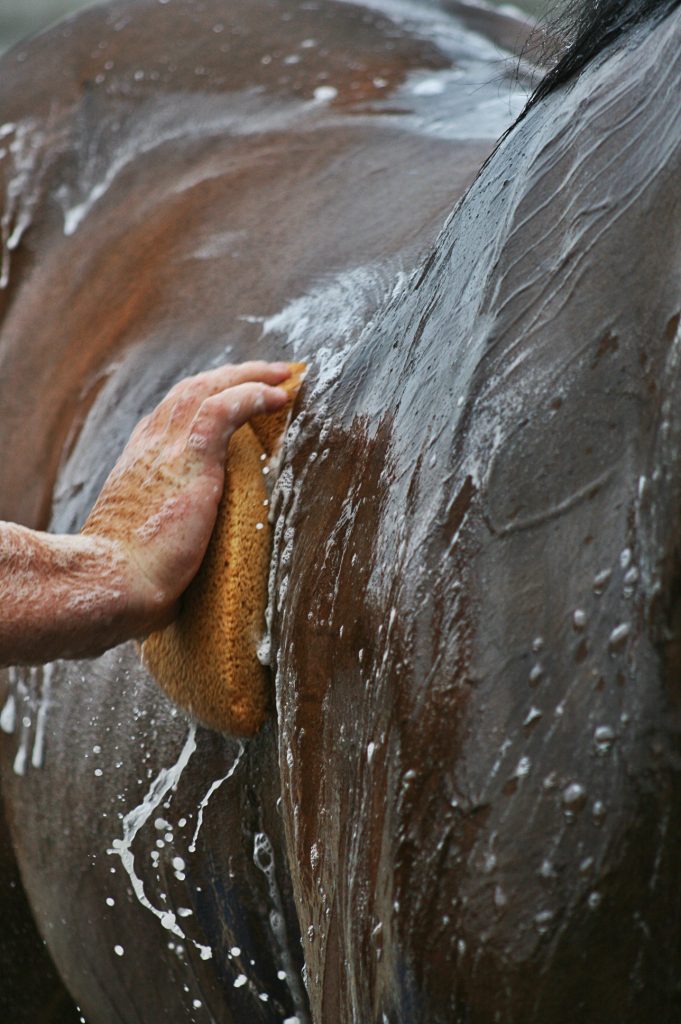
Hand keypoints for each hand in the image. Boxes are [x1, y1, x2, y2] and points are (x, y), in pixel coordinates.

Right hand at [82, 361, 291, 633]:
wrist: (110, 584)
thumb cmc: (125, 584)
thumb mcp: (145, 550)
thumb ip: (168, 543)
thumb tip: (183, 576)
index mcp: (137, 466)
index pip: (169, 419)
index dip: (203, 404)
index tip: (231, 401)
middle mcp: (148, 448)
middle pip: (189, 393)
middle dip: (230, 378)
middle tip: (266, 375)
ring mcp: (166, 450)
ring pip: (207, 389)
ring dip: (248, 376)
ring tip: (283, 375)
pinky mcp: (188, 459)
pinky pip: (223, 409)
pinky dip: (251, 395)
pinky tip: (277, 395)